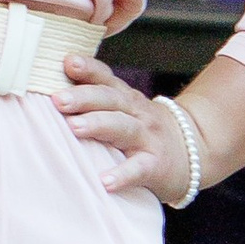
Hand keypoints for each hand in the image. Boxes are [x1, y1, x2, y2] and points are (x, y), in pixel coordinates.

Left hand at [54, 53, 206, 202]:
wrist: (194, 153)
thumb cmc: (144, 132)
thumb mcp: (125, 111)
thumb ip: (97, 102)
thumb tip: (50, 94)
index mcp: (126, 98)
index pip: (106, 78)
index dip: (88, 69)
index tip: (67, 62)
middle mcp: (138, 112)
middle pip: (110, 100)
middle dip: (83, 97)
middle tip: (57, 99)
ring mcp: (149, 138)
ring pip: (123, 127)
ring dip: (98, 125)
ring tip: (74, 128)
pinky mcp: (156, 165)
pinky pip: (139, 169)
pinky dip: (122, 175)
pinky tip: (104, 182)